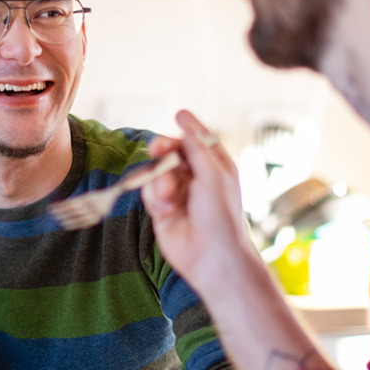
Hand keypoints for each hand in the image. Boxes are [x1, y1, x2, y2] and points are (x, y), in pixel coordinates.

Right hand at [141, 110, 259, 297]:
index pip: (201, 141)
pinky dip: (156, 196)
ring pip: (158, 171)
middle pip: (174, 152)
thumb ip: (197, 149)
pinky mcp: (161, 209)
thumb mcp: (213, 174)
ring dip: (160, 179)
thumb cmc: (220, 215)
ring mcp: (178, 193)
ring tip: (169, 194)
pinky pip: (150, 191)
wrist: (210, 255)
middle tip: (157, 148)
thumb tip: (185, 128)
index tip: (179, 114)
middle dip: (165, 148)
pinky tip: (166, 208)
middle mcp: (197, 178)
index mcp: (216, 168)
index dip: (190, 128)